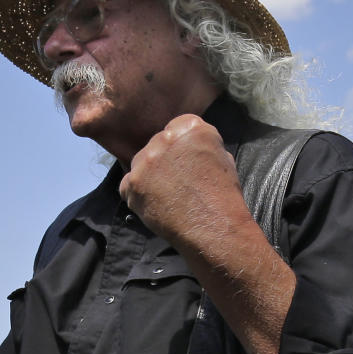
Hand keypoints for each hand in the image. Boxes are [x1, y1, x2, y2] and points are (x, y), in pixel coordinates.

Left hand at [119, 114, 251, 246]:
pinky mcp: (133, 183)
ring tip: (167, 195)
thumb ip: (202, 146)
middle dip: (165, 159)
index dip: (182, 146)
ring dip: (150, 175)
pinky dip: (138, 195)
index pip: (178, 127)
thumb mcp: (223, 158)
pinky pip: (128, 185)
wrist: (214, 226)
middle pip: (158, 144)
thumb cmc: (224, 195)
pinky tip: (156, 205)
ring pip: (141, 163)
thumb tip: (190, 150)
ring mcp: (146, 160)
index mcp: (191, 127)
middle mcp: (165, 138)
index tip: (188, 161)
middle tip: (177, 181)